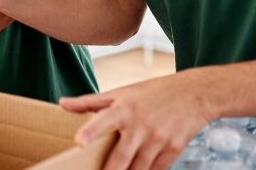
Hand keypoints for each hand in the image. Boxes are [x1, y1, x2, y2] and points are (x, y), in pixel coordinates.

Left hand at [60, 73, 212, 169]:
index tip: (78, 142)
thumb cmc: (153, 92)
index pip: (103, 119)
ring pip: (137, 169)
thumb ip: (90, 102)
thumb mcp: (121, 92)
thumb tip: (61, 104)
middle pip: (121, 157)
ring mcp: (158, 139)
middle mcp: (140, 125)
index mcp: (124, 108)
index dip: (90, 131)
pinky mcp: (172, 150)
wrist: (194, 94)